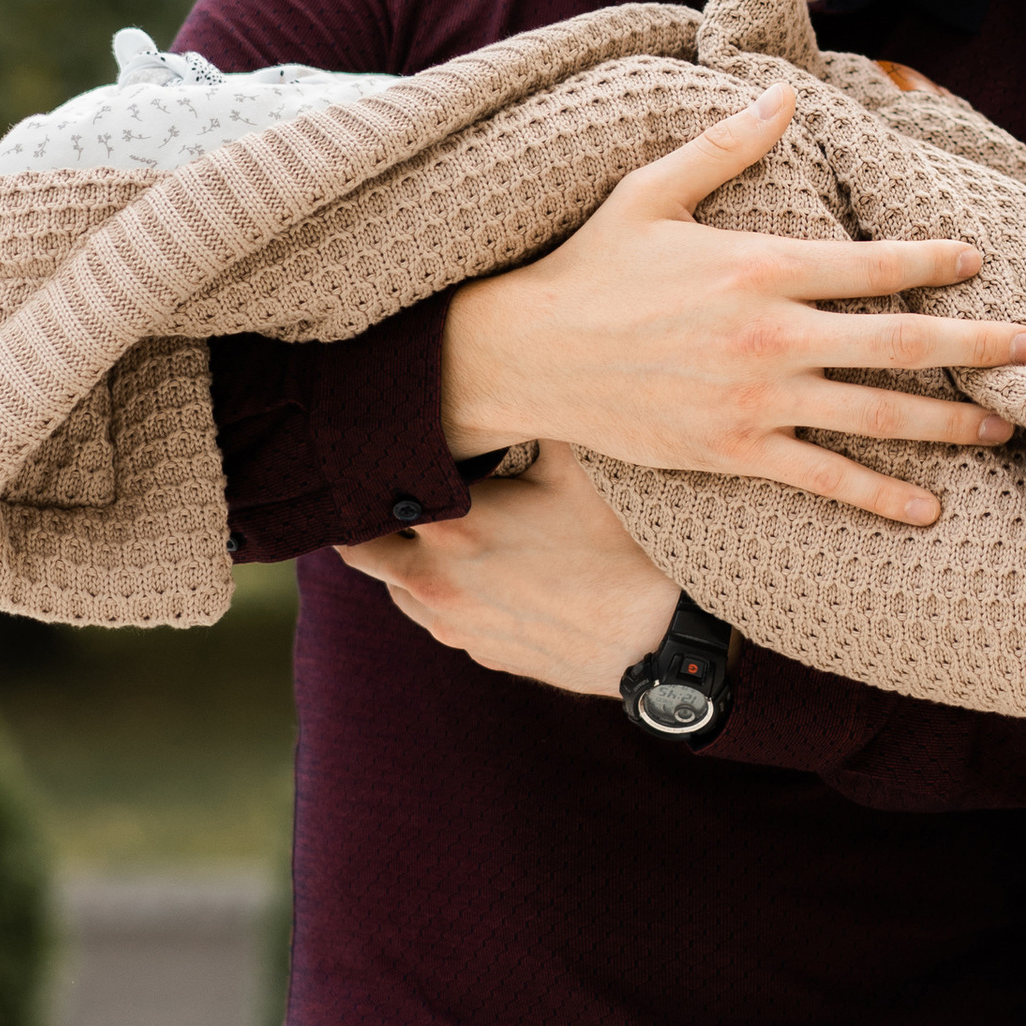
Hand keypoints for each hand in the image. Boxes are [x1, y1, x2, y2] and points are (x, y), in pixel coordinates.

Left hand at [335, 442, 681, 698]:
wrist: (662, 639)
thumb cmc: (623, 548)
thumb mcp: (579, 464)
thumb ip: (530, 417)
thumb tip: (514, 371)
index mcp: (450, 528)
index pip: (364, 505)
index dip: (364, 480)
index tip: (381, 458)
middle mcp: (436, 583)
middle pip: (363, 554)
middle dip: (373, 524)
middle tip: (399, 495)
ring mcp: (456, 627)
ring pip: (398, 590)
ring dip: (408, 561)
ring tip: (446, 531)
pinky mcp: (482, 654)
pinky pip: (441, 619)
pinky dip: (445, 594)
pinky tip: (486, 571)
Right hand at [438, 81, 1025, 527]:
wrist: (526, 357)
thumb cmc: (589, 267)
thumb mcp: (652, 190)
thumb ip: (727, 144)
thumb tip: (785, 89)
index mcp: (758, 266)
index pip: (869, 264)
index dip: (932, 260)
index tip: (979, 260)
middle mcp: (770, 336)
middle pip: (896, 342)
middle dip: (974, 345)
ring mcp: (756, 402)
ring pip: (875, 416)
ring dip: (947, 422)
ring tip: (1003, 426)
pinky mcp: (735, 452)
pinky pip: (823, 478)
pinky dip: (880, 495)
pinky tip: (928, 507)